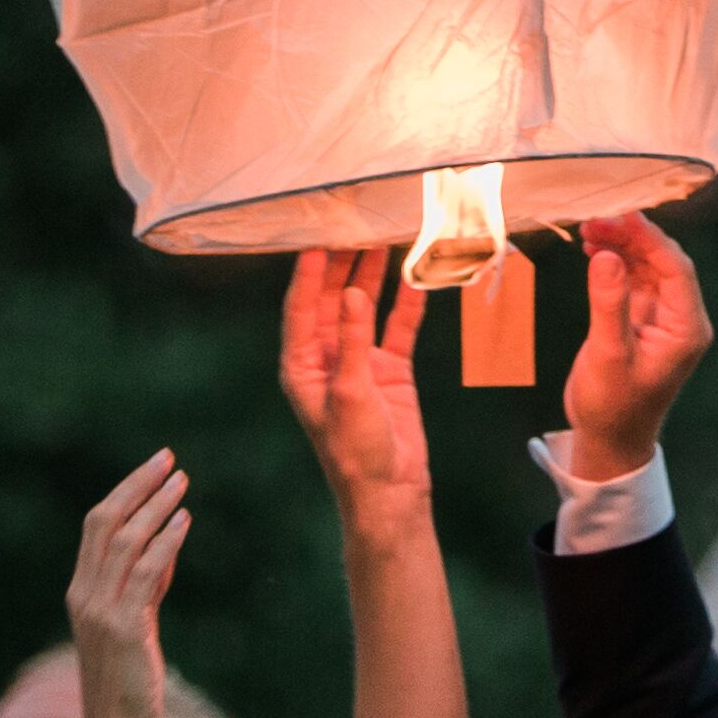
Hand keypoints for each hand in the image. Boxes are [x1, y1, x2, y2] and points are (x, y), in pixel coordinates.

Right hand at [62, 453, 192, 717]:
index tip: (154, 468)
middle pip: (105, 522)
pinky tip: (185, 522)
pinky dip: (165, 542)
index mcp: (81, 593)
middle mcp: (84, 597)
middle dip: (138, 486)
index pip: (96, 527)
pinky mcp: (124, 630)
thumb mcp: (136, 627)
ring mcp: (100, 612)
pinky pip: (145, 574)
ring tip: (182, 482)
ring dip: (156, 506)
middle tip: (169, 459)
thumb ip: (147, 586)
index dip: (125, 492)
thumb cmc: (128, 687)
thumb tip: (168, 542)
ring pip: (125, 541)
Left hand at [281, 250, 432, 531]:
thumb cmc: (354, 450)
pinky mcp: (391, 370)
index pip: (300, 308)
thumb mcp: (349, 392)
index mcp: (302, 365)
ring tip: (382, 238)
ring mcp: (360, 361)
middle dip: (342, 265)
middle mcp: (327, 357)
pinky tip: (416, 277)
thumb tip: (350, 293)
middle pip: (331, 300)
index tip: (317, 239)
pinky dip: (406, 304)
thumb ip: (351, 340)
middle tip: (354, 226)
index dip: (308, 273)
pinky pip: (398, 328)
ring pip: (365, 308)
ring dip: (373, 277)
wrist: (389, 490)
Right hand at [559, 216, 711, 486]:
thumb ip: (609, 304)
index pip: (676, 269)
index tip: (620, 216)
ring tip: (588, 231)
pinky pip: (634, 280)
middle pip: (663, 262)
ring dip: (621, 246)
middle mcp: (681, 319)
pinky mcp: (643, 320)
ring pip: (648, 267)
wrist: (610, 440)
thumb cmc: (612, 406)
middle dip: (631, 237)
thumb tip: (606, 256)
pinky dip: (615, 263)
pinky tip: (594, 250)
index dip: (650, 239)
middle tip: (594, 222)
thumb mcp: (608, 356)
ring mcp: (663, 318)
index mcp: (687, 329)